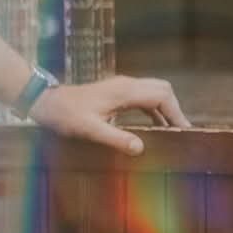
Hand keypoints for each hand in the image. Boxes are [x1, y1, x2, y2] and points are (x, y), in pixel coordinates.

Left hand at [30, 75, 189, 154]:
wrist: (48, 102)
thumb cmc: (66, 115)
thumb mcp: (89, 130)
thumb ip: (115, 138)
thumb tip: (140, 148)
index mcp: (125, 91)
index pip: (162, 95)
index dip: (176, 112)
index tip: (184, 130)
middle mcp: (127, 84)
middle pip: (163, 89)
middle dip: (175, 108)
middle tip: (181, 131)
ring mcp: (122, 86)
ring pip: (155, 91)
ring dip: (166, 109)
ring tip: (173, 131)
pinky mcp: (118, 91)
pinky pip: (145, 97)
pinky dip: (155, 109)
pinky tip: (156, 126)